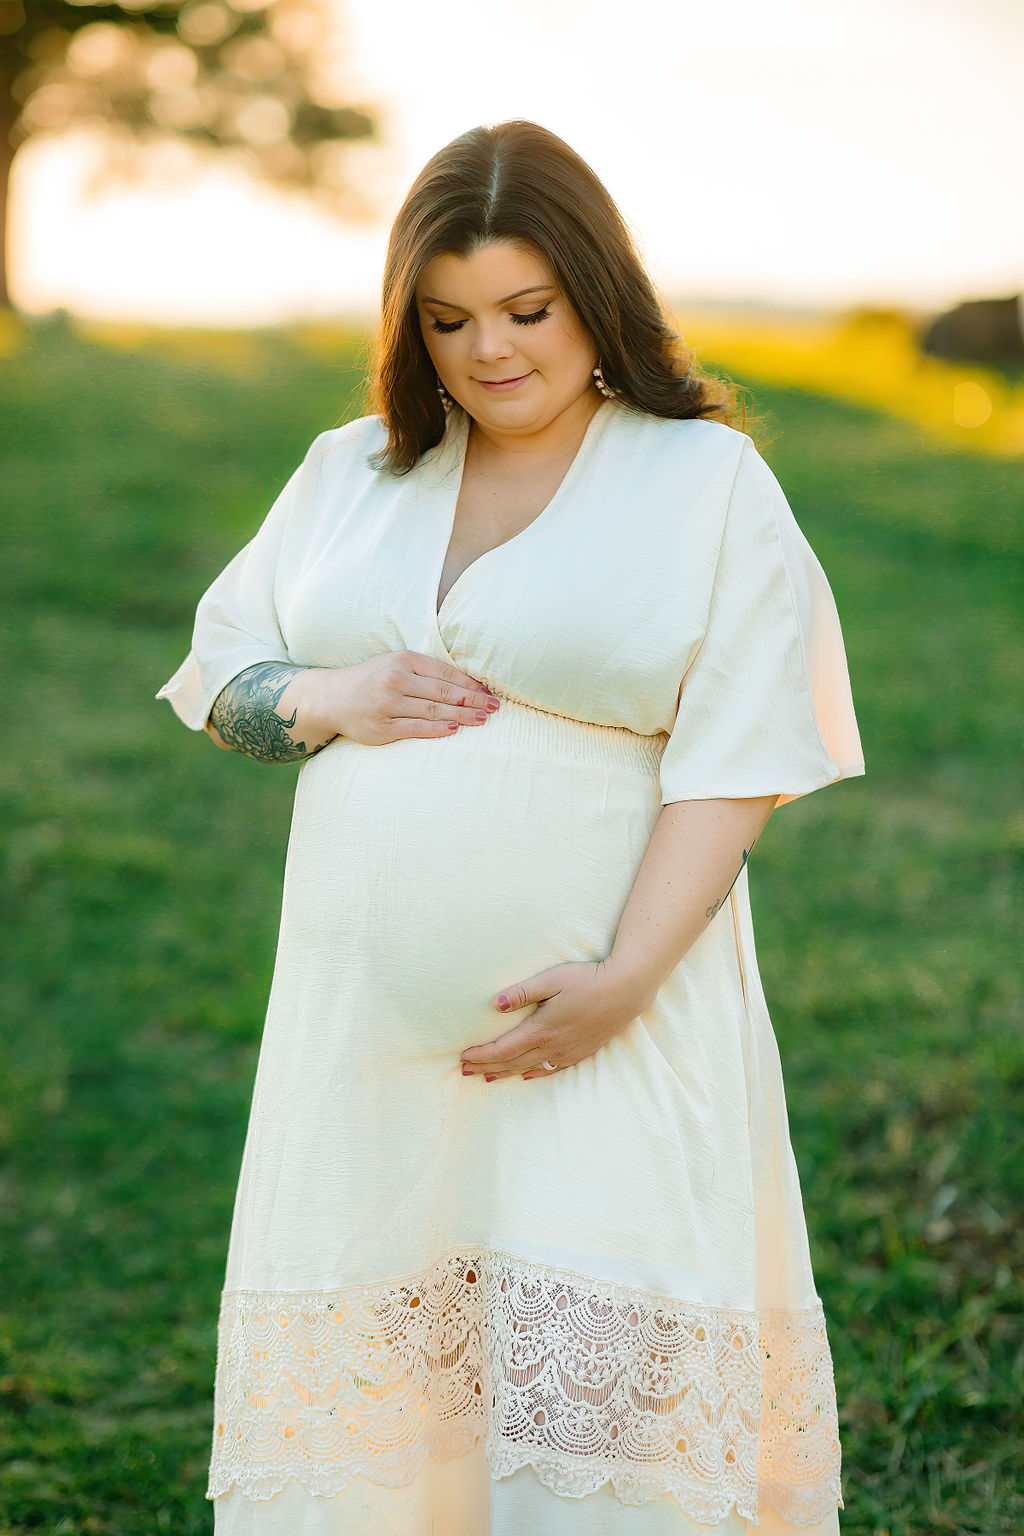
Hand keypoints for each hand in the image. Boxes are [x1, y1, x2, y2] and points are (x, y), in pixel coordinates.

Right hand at [304, 650, 500, 744]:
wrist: (330, 698)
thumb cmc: (370, 680)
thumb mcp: (394, 664)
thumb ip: (425, 671)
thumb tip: (467, 684)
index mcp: (403, 660)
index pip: (445, 673)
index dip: (471, 685)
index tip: (490, 694)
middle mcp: (395, 679)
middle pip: (443, 692)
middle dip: (473, 701)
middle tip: (495, 708)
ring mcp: (387, 704)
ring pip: (433, 711)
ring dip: (462, 716)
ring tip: (483, 720)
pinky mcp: (381, 727)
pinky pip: (415, 728)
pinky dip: (437, 729)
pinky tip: (454, 729)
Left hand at [459, 958, 655, 1081]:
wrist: (626, 990)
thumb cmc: (588, 979)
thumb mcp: (552, 979)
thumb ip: (522, 992)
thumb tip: (495, 1005)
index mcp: (541, 1029)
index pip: (503, 1049)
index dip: (481, 1055)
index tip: (463, 1057)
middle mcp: (552, 1046)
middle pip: (512, 1063)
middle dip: (487, 1067)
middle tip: (465, 1071)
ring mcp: (568, 1052)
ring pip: (529, 1069)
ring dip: (506, 1073)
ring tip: (487, 1077)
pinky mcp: (581, 1052)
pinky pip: (551, 1070)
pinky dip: (534, 1074)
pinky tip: (525, 1076)